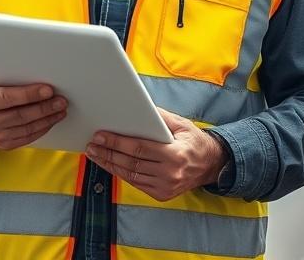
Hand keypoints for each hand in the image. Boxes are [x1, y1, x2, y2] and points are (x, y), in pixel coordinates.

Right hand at [0, 68, 67, 149]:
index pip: (8, 98)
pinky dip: (42, 129)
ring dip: (47, 119)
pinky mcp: (3, 144)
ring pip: (27, 129)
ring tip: (61, 109)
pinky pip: (27, 138)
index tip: (48, 90)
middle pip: (21, 116)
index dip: (29, 94)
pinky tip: (51, 120)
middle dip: (45, 108)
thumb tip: (22, 59)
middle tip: (61, 100)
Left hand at [85, 108, 227, 201]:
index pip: (139, 148)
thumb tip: (138, 108)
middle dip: (108, 153)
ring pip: (130, 175)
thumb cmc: (195, 142)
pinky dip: (121, 173)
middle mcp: (169, 174)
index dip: (117, 142)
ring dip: (110, 164)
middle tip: (92, 145)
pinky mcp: (161, 194)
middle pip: (131, 163)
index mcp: (175, 155)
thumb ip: (159, 117)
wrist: (211, 165)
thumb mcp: (181, 124)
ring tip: (95, 154)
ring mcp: (165, 187)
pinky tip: (110, 164)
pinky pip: (136, 183)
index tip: (100, 136)